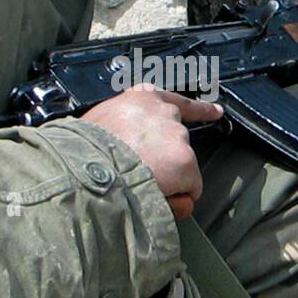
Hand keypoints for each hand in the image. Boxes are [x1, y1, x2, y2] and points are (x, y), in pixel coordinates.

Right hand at [81, 86, 223, 221]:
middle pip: (176, 143)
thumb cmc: (81, 149)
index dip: (199, 109)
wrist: (83, 165)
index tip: (216, 111)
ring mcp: (176, 136)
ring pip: (180, 169)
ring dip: (167, 180)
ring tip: (134, 185)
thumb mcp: (100, 128)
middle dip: (168, 160)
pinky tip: (152, 197)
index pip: (176, 101)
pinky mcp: (185, 162)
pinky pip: (187, 190)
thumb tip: (141, 158)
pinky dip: (174, 198)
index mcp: (141, 98)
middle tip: (140, 174)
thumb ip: (121, 132)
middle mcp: (164, 111)